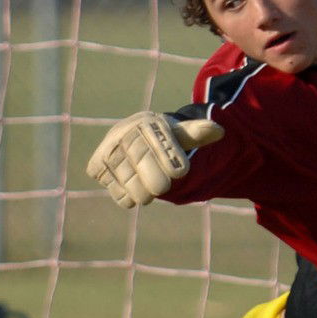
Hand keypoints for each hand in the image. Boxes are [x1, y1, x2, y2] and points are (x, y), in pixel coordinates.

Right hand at [86, 111, 224, 208]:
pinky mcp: (97, 167)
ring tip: (148, 195)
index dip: (169, 156)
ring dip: (138, 190)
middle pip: (139, 157)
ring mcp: (107, 151)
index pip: (157, 140)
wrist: (133, 140)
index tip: (181, 172)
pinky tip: (132, 193)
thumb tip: (218, 131)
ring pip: (125, 175)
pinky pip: (112, 185)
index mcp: (145, 122)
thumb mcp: (179, 135)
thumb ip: (196, 133)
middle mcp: (122, 133)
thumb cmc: (162, 139)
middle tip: (163, 188)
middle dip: (152, 176)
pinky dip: (124, 195)